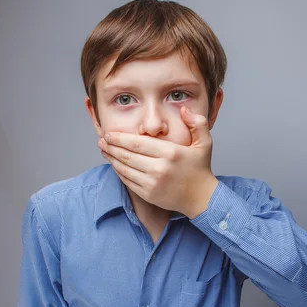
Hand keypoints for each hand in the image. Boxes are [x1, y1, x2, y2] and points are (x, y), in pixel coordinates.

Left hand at [98, 105, 218, 217]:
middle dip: (111, 147)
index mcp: (171, 153)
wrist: (202, 198)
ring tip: (104, 150)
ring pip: (125, 168)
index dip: (120, 138)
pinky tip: (114, 164)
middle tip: (102, 140)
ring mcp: (152, 183)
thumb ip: (197, 123)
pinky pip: (128, 181)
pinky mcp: (148, 194)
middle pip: (127, 155)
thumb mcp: (205, 143)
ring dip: (111, 159)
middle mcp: (160, 168)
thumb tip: (184, 109)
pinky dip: (119, 172)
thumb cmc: (200, 169)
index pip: (138, 143)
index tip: (109, 134)